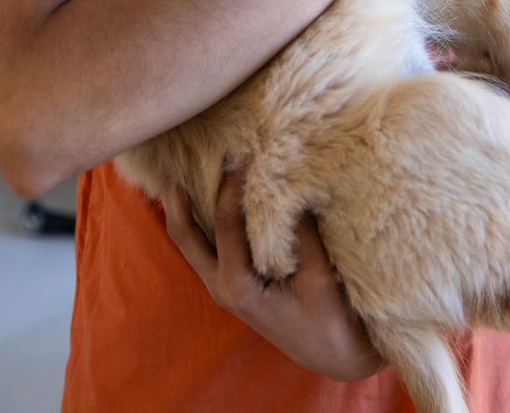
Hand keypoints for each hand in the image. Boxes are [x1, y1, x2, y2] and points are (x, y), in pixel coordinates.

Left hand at [161, 168, 383, 380]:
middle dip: (177, 201)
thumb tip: (288, 184)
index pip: (225, 223)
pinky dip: (201, 221)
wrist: (336, 355)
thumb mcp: (319, 274)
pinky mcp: (234, 284)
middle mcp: (222, 287)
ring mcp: (224, 287)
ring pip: (191, 243)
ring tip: (182, 173)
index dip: (231, 184)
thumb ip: (301, 231)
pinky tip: (207, 199)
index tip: (243, 153)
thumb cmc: (331, 319)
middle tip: (173, 163)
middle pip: (185, 237)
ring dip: (185, 210)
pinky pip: (207, 247)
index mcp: (238, 286)